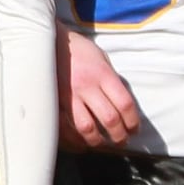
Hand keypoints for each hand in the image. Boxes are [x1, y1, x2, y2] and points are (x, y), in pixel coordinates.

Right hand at [57, 25, 139, 149]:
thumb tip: (122, 102)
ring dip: (98, 140)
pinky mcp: (53, 102)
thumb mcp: (102, 58)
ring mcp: (69, 96)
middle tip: (122, 141)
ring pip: (87, 128)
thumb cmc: (79, 49)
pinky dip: (74, 140)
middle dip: (119, 135)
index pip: (124, 104)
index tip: (135, 130)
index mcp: (103, 74)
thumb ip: (111, 79)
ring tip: (103, 144)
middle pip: (109, 119)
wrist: (48, 41)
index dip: (133, 121)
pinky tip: (81, 143)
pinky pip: (64, 127)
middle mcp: (87, 86)